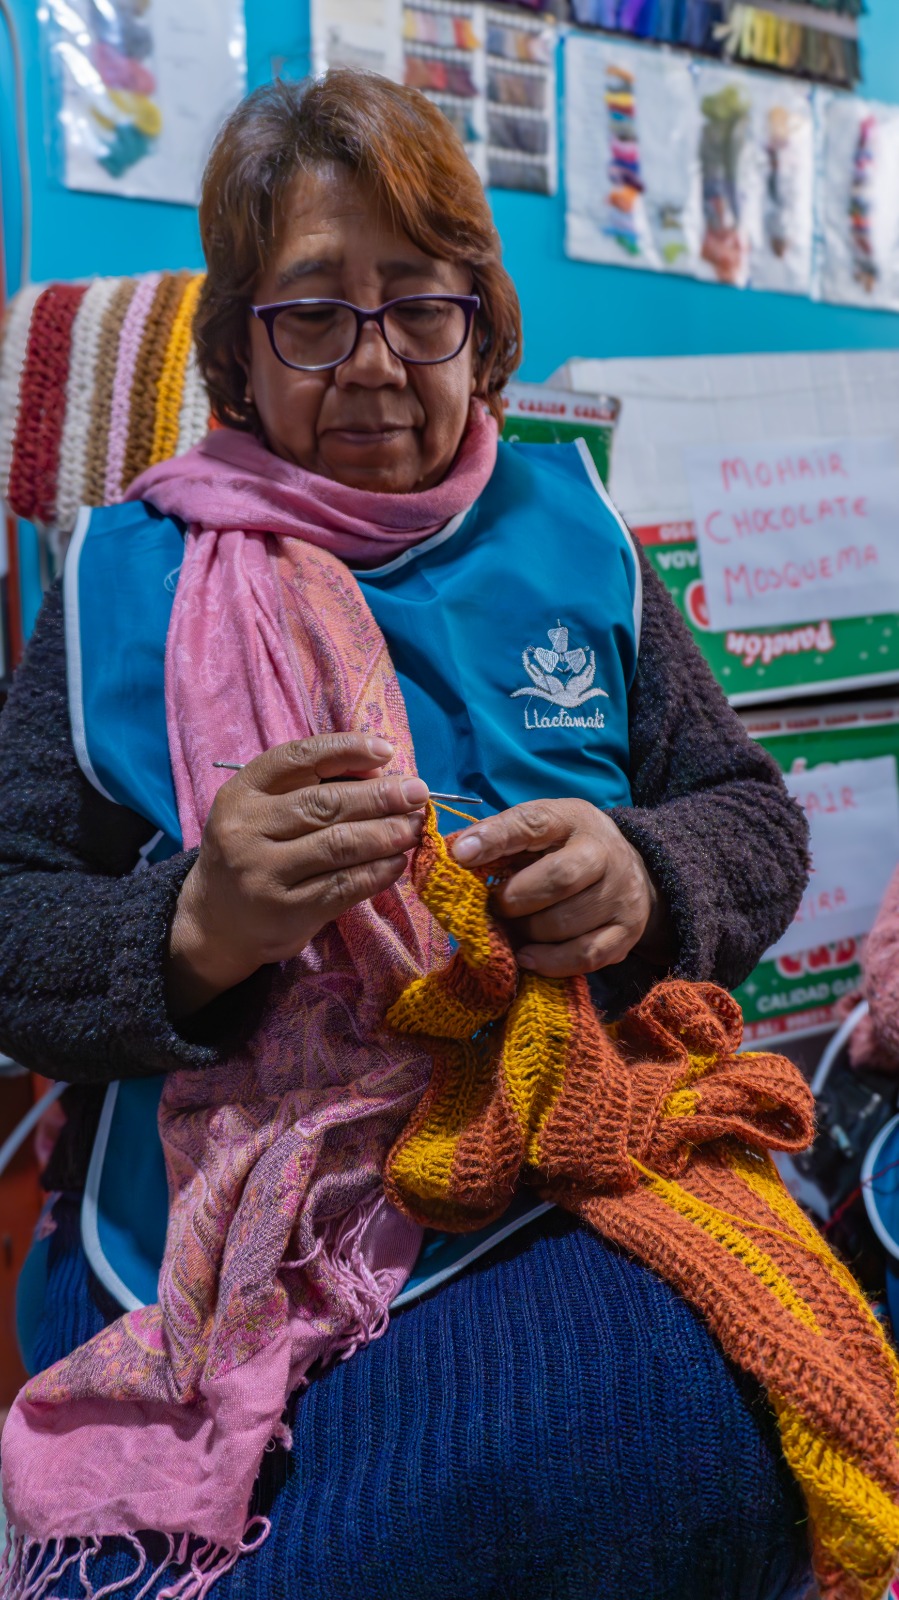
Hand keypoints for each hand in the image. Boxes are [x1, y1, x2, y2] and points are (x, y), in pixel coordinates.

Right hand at [165, 734, 427, 1015]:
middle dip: (380, 796)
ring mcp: (264, 872)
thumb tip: (383, 773)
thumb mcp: (263, 810)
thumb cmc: (254, 852)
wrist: (215, 922)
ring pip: (339, 846)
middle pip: (325, 804)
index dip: (347, 750)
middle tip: (418, 793)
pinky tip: (398, 862)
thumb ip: (310, 788)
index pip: (299, 758)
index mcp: (242, 792)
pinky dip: (378, 872)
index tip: (387, 750)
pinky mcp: (286, 911)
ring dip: (386, 834)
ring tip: (414, 827)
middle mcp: (247, 829)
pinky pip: (343, 886)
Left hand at [451, 799, 669, 977]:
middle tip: (495, 906)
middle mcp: (605, 853)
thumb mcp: (540, 829)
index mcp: (573, 819)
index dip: (495, 839)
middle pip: (558, 879)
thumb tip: (456, 855)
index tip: (461, 855)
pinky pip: (585, 956)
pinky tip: (527, 957)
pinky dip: (550, 962)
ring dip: (527, 932)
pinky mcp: (627, 932)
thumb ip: (502, 838)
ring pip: (566, 923)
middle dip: (514, 898)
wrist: (629, 869)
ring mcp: (620, 895)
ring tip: (511, 929)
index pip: (534, 823)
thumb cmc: (566, 848)